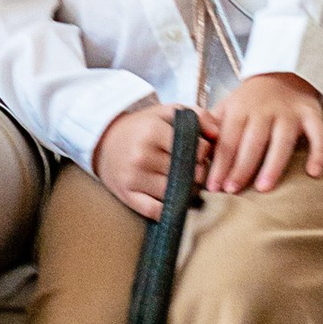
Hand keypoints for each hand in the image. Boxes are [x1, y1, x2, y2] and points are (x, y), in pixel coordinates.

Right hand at [92, 101, 212, 217]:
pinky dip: (168, 208)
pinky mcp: (127, 195)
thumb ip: (196, 115)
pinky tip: (170, 199)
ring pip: (176, 192)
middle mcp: (142, 155)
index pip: (196, 149)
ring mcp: (133, 177)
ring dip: (185, 190)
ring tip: (181, 180)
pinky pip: (156, 210)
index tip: (198, 152)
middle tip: (191, 168)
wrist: (104, 142)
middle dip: (196, 172)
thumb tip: (218, 133)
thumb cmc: (141, 128)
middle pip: (189, 173)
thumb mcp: (166, 112)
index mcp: (152, 131)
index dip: (204, 153)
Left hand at [207, 71, 322, 192]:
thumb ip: (212, 126)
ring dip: (273, 165)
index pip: (228, 140)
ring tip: (264, 187)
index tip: (214, 186)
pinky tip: (314, 173)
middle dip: (241, 167)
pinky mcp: (312, 114)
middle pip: (252, 142)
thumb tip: (196, 149)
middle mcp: (265, 110)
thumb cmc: (251, 100)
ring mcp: (290, 112)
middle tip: (232, 190)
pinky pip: (318, 134)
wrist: (284, 73)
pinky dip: (318, 153)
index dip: (220, 164)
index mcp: (240, 109)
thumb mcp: (228, 106)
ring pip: (282, 141)